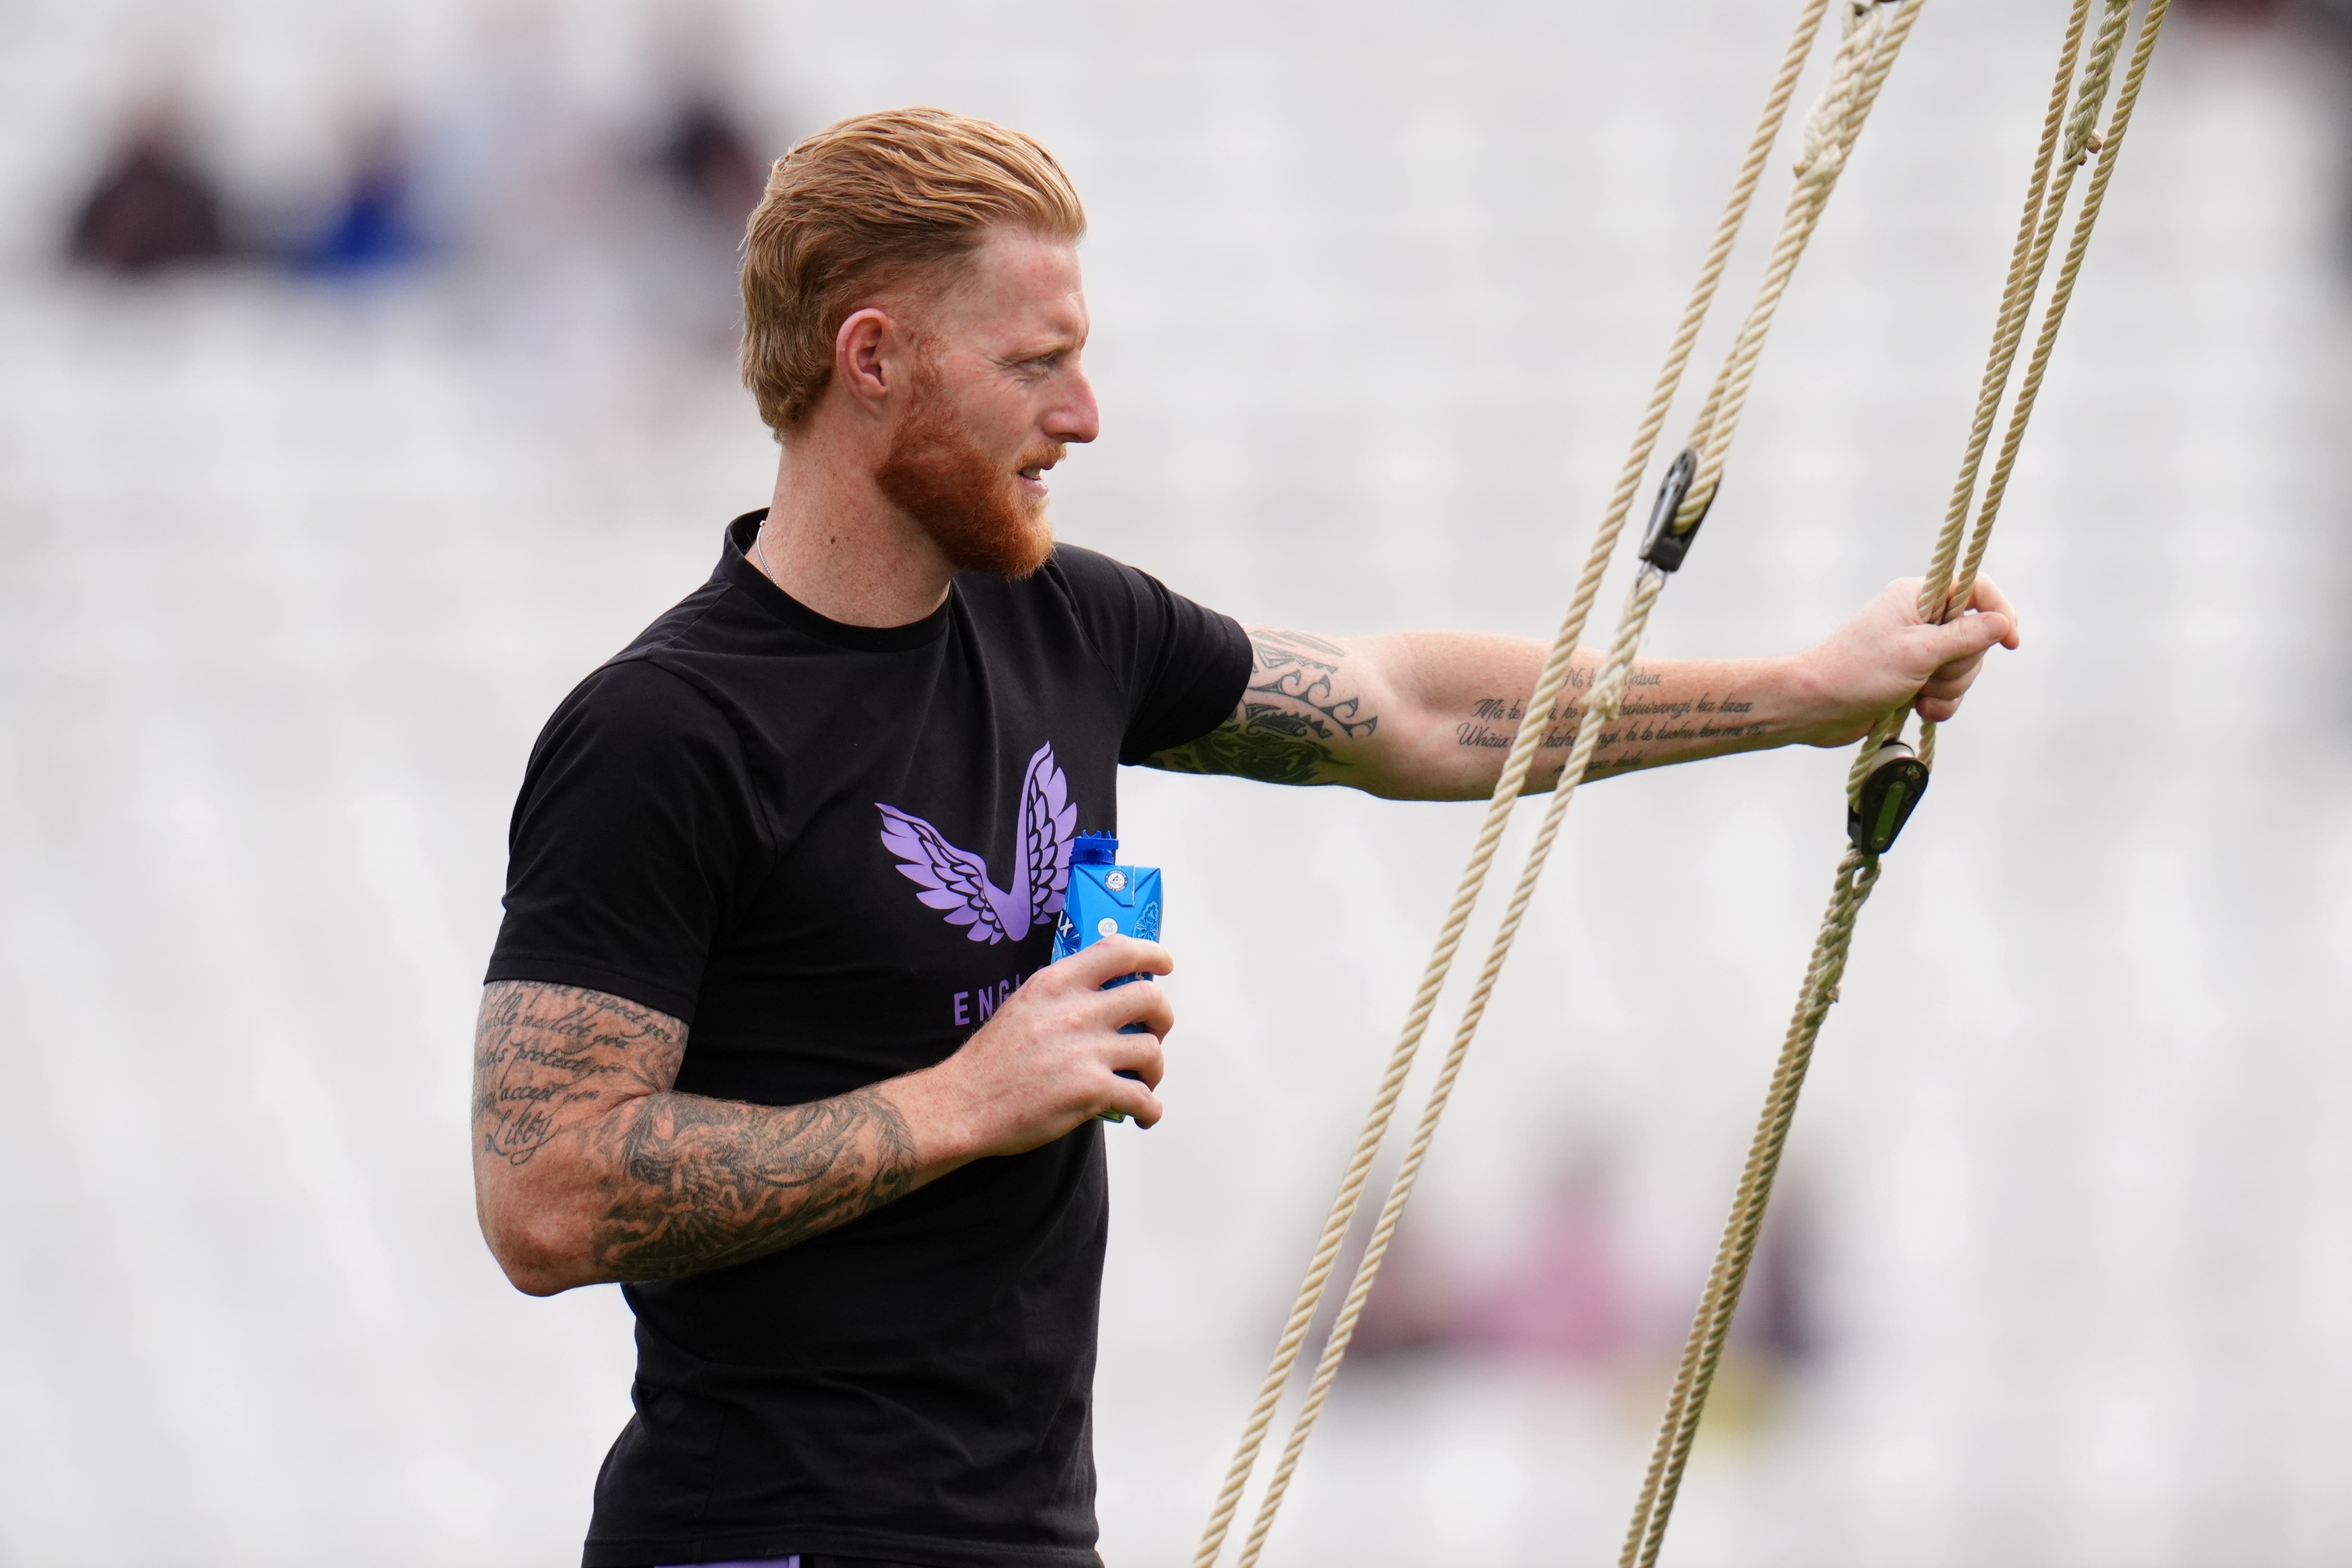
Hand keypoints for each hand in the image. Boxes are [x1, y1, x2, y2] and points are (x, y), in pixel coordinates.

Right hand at [895, 936, 1174, 1157]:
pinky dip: (1151, 1109)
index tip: (1163, 965)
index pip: (1118, 950)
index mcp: (1055, 983)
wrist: (963, 1105)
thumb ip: (1062, 996)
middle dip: (1163, 1018)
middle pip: (1150, 998)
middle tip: (1153, 1034)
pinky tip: (1143, 1114)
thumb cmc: (990, 1062)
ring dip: (1154, 1070)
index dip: (1151, 955)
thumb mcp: (1023, 1006)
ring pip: (1152, 1051)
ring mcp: (1086, 1050)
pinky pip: (1144, 1098)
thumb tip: (1103, 1000)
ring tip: (1142, 1082)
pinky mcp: (1092, 1090)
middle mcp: (1074, 1010)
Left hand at [1790, 575, 2020, 746]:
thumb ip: (1964, 637)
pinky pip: (1949, 691)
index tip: (2011, 642)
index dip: (1999, 612)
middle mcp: (1920, 619)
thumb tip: (2001, 623)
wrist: (1818, 706)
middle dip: (1960, 665)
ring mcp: (1918, 651)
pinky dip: (1939, 704)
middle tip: (1930, 674)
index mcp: (1918, 597)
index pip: (1975, 589)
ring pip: (1964, 668)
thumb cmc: (1859, 671)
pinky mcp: (1915, 679)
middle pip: (1975, 637)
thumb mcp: (1919, 651)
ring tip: (1918, 695)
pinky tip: (1919, 709)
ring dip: (1948, 689)